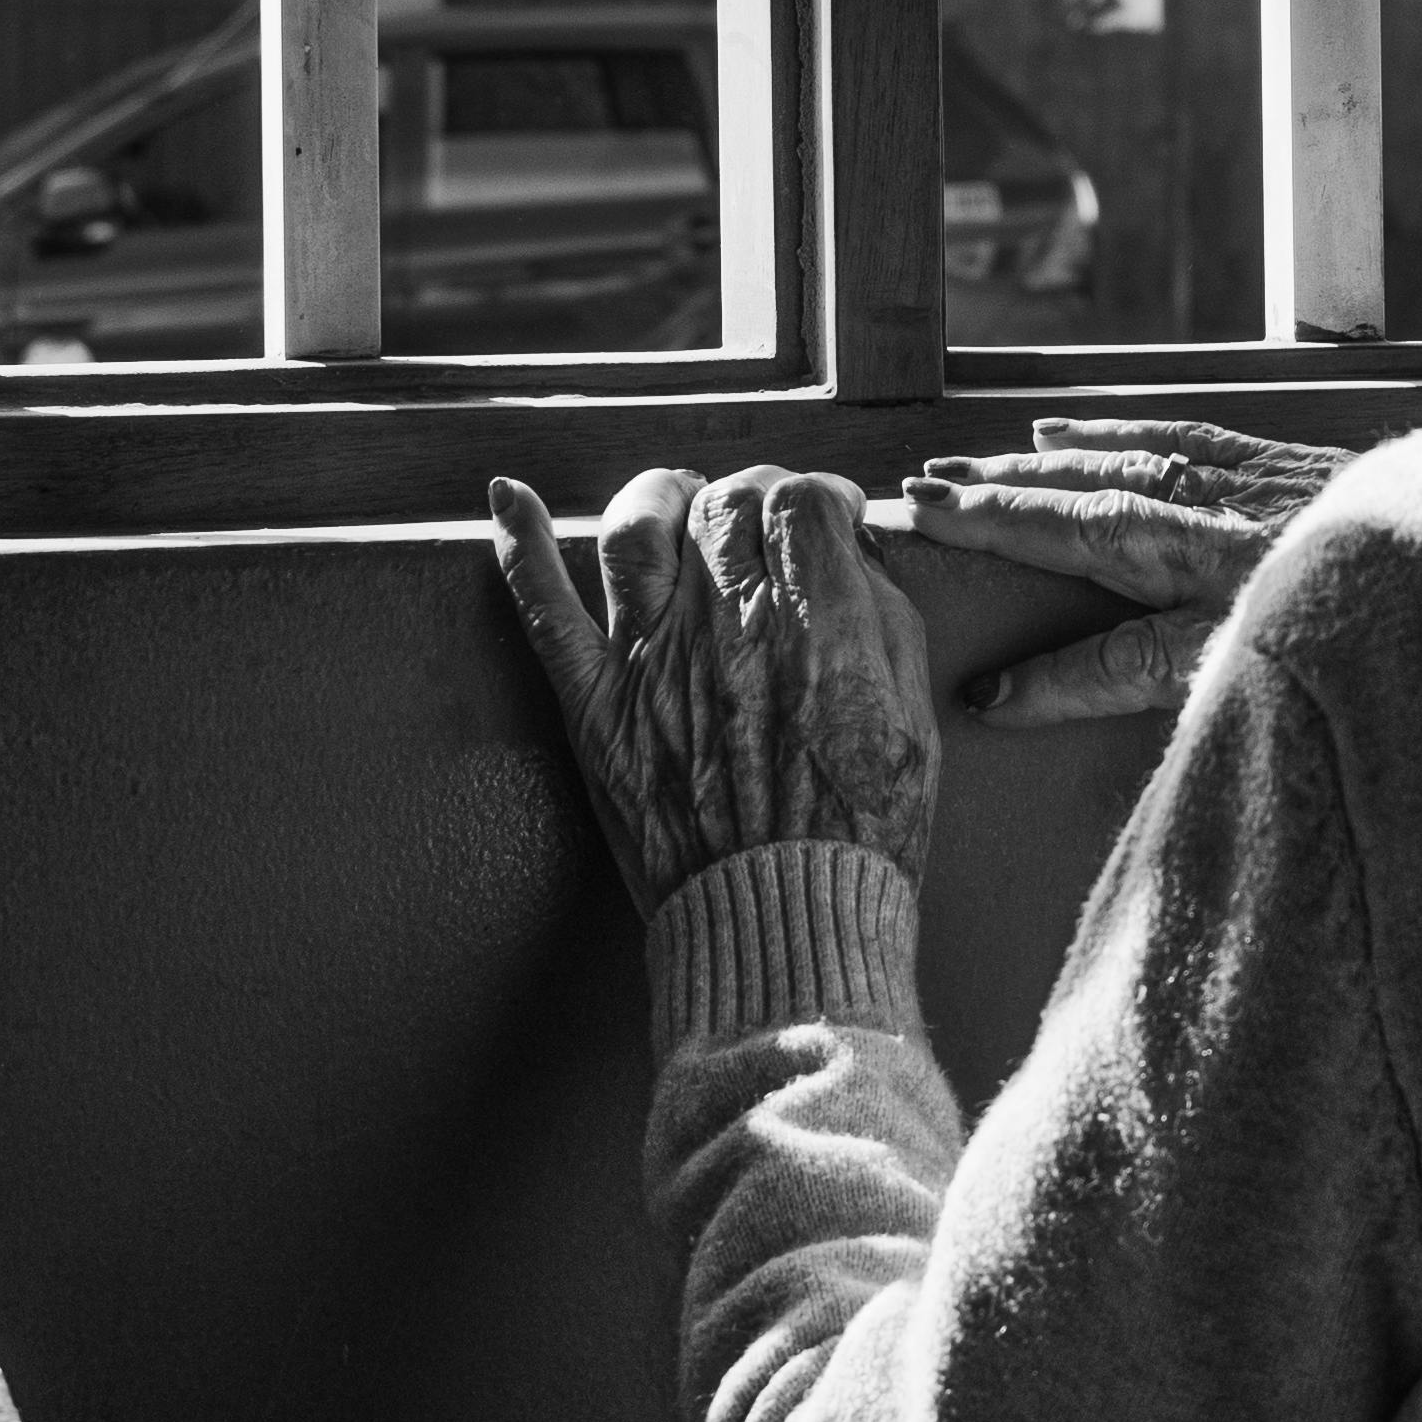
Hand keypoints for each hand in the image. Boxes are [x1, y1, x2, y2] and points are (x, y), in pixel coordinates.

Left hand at [490, 464, 944, 907]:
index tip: (825, 519)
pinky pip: (544, 611)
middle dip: (748, 497)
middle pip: (723, 505)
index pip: (800, 501)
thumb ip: (881, 620)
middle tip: (761, 524)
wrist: (784, 925)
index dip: (816, 497)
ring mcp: (651, 662)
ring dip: (655, 498)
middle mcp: (727, 626)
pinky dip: (520, 546)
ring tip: (674, 500)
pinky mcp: (595, 708)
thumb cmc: (860, 833)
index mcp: (815, 624)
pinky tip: (510, 497)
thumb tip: (848, 554)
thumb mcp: (911, 718)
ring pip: (633, 531)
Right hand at [896, 419, 1349, 725]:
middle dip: (1001, 515)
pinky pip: (1180, 436)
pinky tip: (1062, 427)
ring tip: (961, 472)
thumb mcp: (1291, 688)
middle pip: (1094, 520)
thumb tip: (1059, 725)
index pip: (1110, 633)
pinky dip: (1113, 431)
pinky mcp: (1289, 461)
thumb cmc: (1404, 644)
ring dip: (1035, 470)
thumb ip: (1175, 700)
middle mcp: (1236, 536)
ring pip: (1124, 468)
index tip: (973, 680)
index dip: (1043, 659)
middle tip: (914, 508)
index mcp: (1235, 601)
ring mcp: (1261, 489)